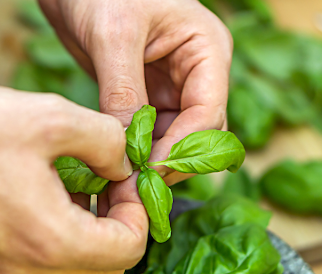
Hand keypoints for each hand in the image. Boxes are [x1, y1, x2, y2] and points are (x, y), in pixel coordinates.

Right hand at [0, 69, 147, 273]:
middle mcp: (23, 270)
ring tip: (70, 190)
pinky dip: (50, 243)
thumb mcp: (51, 117)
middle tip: (104, 191)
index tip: (122, 181)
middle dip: (118, 235)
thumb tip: (123, 166)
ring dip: (85, 240)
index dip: (137, 213)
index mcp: (50, 239)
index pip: (128, 251)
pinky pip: (32, 269)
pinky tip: (36, 200)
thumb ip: (106, 142)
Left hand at [40, 0, 231, 214]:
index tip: (148, 174)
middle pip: (196, 134)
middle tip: (135, 190)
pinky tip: (116, 168)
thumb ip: (123, 90)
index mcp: (206, 51)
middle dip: (168, 162)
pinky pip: (150, 135)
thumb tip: (126, 148)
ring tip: (123, 185)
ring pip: (173, 140)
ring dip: (152, 164)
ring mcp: (172, 88)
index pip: (208, 114)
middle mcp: (196, 74)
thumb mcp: (114, 35)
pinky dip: (136, 154)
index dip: (181, 149)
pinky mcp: (146, 98)